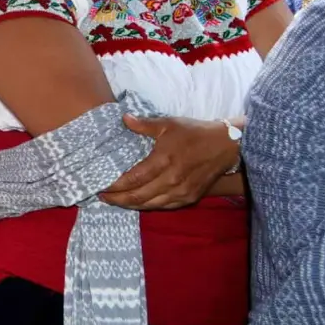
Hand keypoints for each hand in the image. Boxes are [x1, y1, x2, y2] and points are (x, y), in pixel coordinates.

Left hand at [100, 116, 237, 210]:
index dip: (114, 186)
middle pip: (138, 197)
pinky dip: (148, 206)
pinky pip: (164, 206)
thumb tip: (124, 118)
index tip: (99, 186)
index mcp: (163, 161)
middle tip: (102, 197)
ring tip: (116, 201)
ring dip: (131, 205)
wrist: (225, 146)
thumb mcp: (168, 124)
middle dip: (117, 199)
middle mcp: (171, 181)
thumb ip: (144, 124)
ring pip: (150, 205)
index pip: (132, 179)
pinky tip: (138, 202)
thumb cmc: (194, 133)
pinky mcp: (189, 198)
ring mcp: (181, 192)